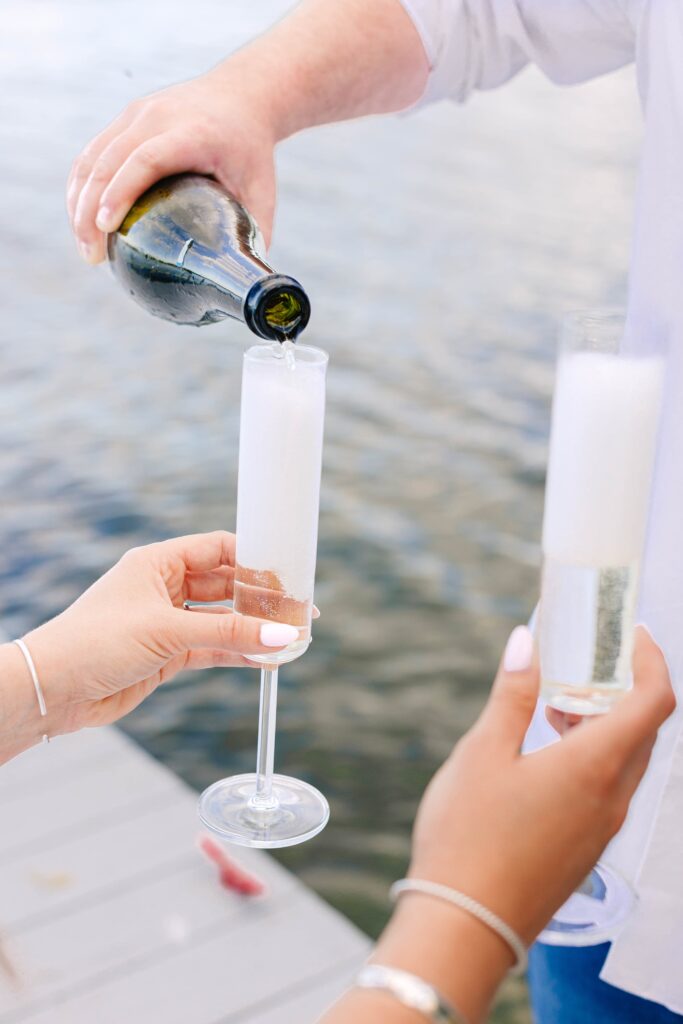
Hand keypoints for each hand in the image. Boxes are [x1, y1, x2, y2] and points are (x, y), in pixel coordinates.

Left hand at [22, 532, 298, 735]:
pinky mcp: (167, 655)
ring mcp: (166, 622)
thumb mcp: (168, 631)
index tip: (288, 573)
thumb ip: (230, 632)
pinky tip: (267, 658)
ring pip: (222, 620)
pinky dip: (239, 653)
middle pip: (225, 585)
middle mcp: (164, 588)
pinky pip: (213, 648)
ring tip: (292, 636)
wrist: (53, 690)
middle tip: (300, 610)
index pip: (218, 549)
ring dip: (254, 629)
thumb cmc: (96, 642)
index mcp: (159, 562)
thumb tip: (283, 635)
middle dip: (261, 599)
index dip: (254, 559)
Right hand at [67, 60, 276, 263]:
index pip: (146, 160)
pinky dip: (82, 186)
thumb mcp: (262, 190)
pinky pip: (93, 152)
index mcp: (192, 133)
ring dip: (79, 202)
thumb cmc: (252, 150)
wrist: (242, 95)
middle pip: (109, 161)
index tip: (107, 227)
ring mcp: (137, 113)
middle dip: (91, 210)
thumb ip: (255, 235)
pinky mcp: (125, 118)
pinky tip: (82, 218)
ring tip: (85, 246)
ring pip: (93, 157)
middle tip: (92, 255)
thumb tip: (242, 282)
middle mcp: (158, 116)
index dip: (121, 192)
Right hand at [409, 625, 674, 944]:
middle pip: (644, 728)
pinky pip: (608, 788)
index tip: (632, 633)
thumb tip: (527, 641)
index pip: (655, 701)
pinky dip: (592, 756)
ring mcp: (602, 828)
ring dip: (604, 723)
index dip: (652, 659)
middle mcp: (613, 798)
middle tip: (585, 661)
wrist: (465, 926)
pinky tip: (545, 754)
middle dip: (623, 687)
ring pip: (625, 760)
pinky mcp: (586, 849)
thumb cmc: (468, 837)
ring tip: (553, 706)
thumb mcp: (482, 753)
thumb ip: (512, 694)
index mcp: (595, 767)